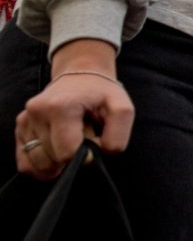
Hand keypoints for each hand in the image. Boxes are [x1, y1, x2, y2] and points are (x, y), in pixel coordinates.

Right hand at [15, 39, 134, 179]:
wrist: (82, 76)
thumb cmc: (103, 94)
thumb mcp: (123, 110)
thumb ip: (117, 138)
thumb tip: (90, 158)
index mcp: (60, 107)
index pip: (67, 154)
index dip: (86, 154)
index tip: (94, 138)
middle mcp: (37, 112)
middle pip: (53, 160)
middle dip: (73, 155)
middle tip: (83, 134)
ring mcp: (25, 120)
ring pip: (39, 164)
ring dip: (58, 160)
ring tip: (70, 138)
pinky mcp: (20, 128)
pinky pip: (25, 163)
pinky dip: (42, 164)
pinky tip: (57, 151)